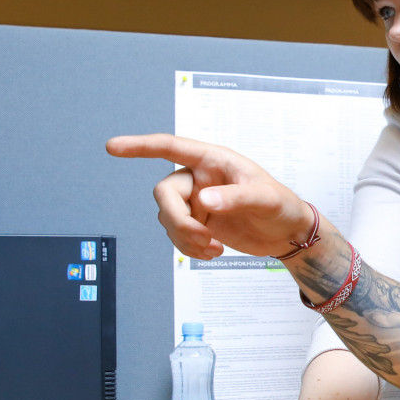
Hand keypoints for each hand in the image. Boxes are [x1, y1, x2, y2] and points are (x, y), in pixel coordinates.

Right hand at [106, 133, 314, 259]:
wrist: (286, 233)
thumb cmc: (281, 205)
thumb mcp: (265, 199)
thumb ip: (235, 198)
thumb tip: (203, 201)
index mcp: (213, 160)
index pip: (171, 147)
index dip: (140, 146)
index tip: (113, 147)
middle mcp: (199, 177)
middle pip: (165, 194)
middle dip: (178, 220)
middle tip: (202, 239)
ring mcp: (195, 201)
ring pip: (168, 218)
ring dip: (185, 238)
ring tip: (214, 249)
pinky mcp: (196, 222)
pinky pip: (177, 235)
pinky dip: (189, 248)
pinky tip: (212, 252)